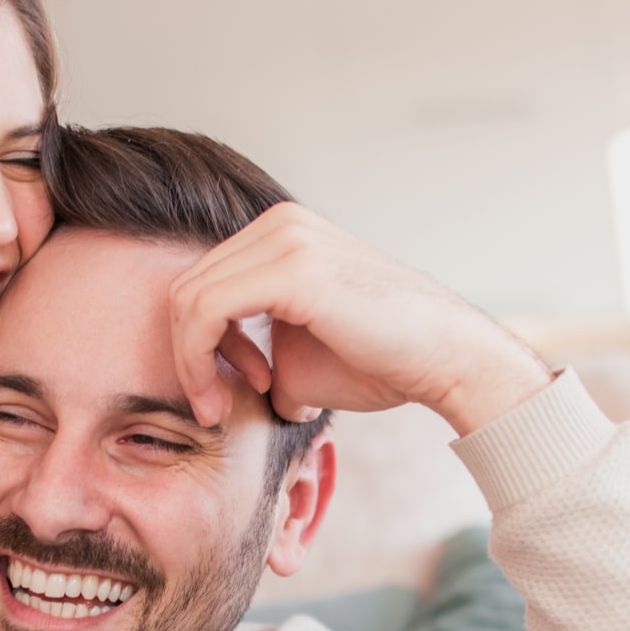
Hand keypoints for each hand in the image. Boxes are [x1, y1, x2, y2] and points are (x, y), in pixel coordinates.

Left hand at [169, 203, 551, 436]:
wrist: (444, 360)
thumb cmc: (377, 362)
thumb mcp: (294, 356)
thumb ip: (248, 353)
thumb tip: (212, 384)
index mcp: (279, 234)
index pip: (200, 284)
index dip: (197, 346)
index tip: (225, 391)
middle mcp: (279, 223)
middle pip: (186, 289)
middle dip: (189, 356)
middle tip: (213, 406)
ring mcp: (285, 238)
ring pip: (187, 300)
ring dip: (192, 363)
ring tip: (220, 406)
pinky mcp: (291, 267)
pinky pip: (206, 311)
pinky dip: (200, 359)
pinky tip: (234, 392)